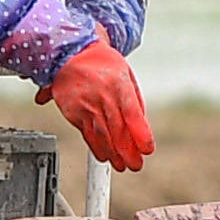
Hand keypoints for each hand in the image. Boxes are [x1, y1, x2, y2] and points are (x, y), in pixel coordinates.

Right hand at [45, 43, 152, 172]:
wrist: (71, 54)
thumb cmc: (103, 65)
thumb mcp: (126, 75)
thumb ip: (134, 101)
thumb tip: (140, 127)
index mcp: (120, 85)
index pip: (133, 115)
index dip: (141, 135)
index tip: (147, 150)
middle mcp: (103, 96)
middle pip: (118, 130)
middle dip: (128, 151)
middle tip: (135, 164)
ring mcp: (86, 105)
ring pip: (102, 136)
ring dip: (113, 154)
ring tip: (121, 165)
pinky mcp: (74, 112)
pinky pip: (87, 134)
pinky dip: (97, 148)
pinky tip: (104, 155)